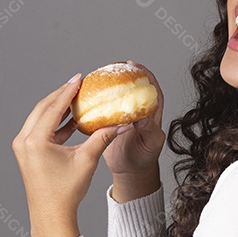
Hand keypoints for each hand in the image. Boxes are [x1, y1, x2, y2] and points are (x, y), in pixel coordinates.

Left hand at [11, 74, 123, 228]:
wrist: (51, 215)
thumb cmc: (66, 191)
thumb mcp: (87, 160)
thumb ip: (102, 138)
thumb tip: (121, 123)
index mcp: (36, 140)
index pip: (53, 107)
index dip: (68, 90)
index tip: (79, 78)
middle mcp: (24, 140)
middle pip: (43, 108)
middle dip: (61, 95)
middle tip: (77, 84)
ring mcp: (23, 147)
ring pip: (40, 117)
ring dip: (57, 108)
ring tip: (75, 98)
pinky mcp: (27, 152)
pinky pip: (40, 129)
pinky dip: (55, 122)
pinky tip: (71, 120)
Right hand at [102, 60, 165, 176]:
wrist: (131, 171)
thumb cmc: (145, 157)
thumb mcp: (151, 143)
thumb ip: (149, 128)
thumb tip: (142, 115)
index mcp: (151, 111)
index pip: (150, 86)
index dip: (143, 73)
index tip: (132, 65)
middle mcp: (137, 109)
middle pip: (131, 84)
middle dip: (122, 72)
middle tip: (110, 65)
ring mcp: (122, 115)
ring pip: (116, 94)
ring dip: (108, 83)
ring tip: (96, 75)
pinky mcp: (109, 122)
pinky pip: (102, 108)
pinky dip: (95, 100)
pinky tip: (86, 95)